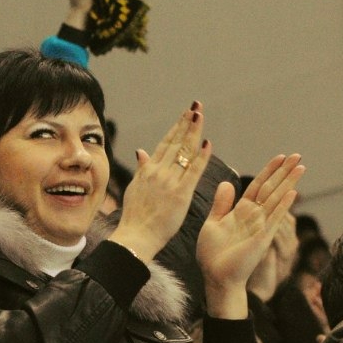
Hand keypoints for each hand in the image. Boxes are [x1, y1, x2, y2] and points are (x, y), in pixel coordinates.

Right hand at [109, 103, 211, 260]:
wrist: (135, 236)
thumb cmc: (135, 216)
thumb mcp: (134, 187)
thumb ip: (141, 168)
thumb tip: (141, 150)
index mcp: (148, 170)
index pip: (165, 143)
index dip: (177, 127)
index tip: (186, 114)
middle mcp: (159, 172)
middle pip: (176, 143)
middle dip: (187, 123)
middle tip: (196, 106)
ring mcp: (169, 182)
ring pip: (184, 153)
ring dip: (194, 133)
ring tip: (201, 116)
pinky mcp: (180, 194)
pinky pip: (193, 172)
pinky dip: (201, 157)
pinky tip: (208, 144)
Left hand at [197, 154, 304, 318]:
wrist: (216, 278)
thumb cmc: (213, 255)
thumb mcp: (213, 224)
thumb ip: (221, 204)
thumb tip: (226, 182)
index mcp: (242, 212)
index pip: (258, 186)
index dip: (268, 171)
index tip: (280, 157)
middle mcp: (254, 217)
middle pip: (272, 188)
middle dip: (284, 172)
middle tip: (298, 155)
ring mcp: (260, 226)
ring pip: (276, 199)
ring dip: (289, 183)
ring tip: (301, 167)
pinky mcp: (262, 238)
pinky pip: (274, 219)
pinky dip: (282, 205)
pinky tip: (292, 192)